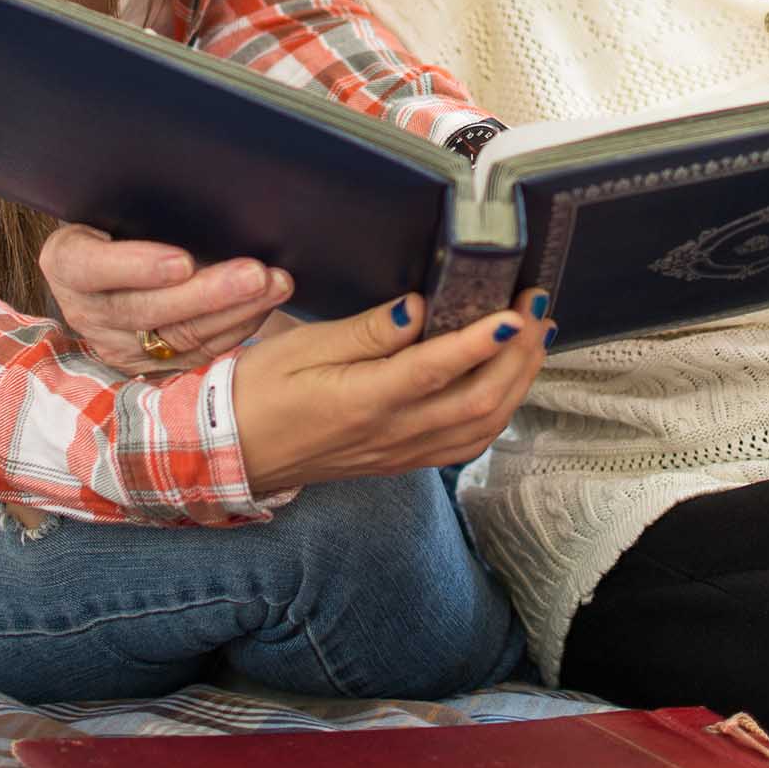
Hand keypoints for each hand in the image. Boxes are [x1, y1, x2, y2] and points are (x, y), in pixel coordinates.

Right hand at [39, 222, 292, 372]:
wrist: (108, 261)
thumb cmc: (120, 216)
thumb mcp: (117, 204)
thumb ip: (146, 205)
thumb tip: (210, 192)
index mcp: (67, 261)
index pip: (93, 267)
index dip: (138, 267)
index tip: (183, 261)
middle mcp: (85, 310)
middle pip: (145, 309)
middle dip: (208, 293)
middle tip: (255, 274)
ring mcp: (116, 344)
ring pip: (178, 336)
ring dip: (235, 310)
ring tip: (275, 284)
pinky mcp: (149, 367)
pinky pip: (197, 352)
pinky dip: (236, 328)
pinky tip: (265, 305)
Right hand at [232, 288, 552, 496]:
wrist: (231, 452)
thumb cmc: (259, 391)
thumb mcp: (303, 346)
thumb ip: (367, 330)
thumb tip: (419, 306)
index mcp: (364, 402)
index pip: (438, 370)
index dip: (484, 340)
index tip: (517, 310)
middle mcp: (391, 434)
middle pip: (477, 402)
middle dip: (519, 354)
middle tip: (537, 308)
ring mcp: (400, 454)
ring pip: (480, 427)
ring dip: (517, 383)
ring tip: (536, 340)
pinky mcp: (400, 462)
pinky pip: (463, 446)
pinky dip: (497, 414)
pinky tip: (507, 386)